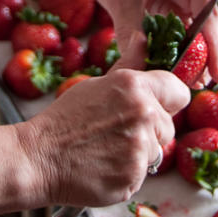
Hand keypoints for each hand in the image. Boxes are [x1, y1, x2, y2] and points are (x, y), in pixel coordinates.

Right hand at [20, 67, 187, 208]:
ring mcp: (139, 150)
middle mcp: (143, 115)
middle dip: (150, 131)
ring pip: (156, 153)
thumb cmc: (66, 119)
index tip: (158, 107)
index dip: (169, 100)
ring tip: (107, 150)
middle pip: (169, 126)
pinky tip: (104, 167)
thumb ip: (129, 64)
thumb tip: (143, 38)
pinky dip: (126, 175)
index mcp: (135, 87)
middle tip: (117, 132)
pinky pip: (142, 176)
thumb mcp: (97, 83)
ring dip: (138, 155)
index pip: (179, 92)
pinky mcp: (133, 178)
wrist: (39, 157)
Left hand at [86, 0, 217, 84]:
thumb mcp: (122, 1)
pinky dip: (191, 56)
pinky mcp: (182, 11)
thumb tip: (141, 67)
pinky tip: (190, 76)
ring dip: (204, 56)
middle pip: (212, 16)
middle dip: (216, 47)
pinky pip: (193, 36)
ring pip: (205, 30)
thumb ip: (133, 32)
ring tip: (203, 82)